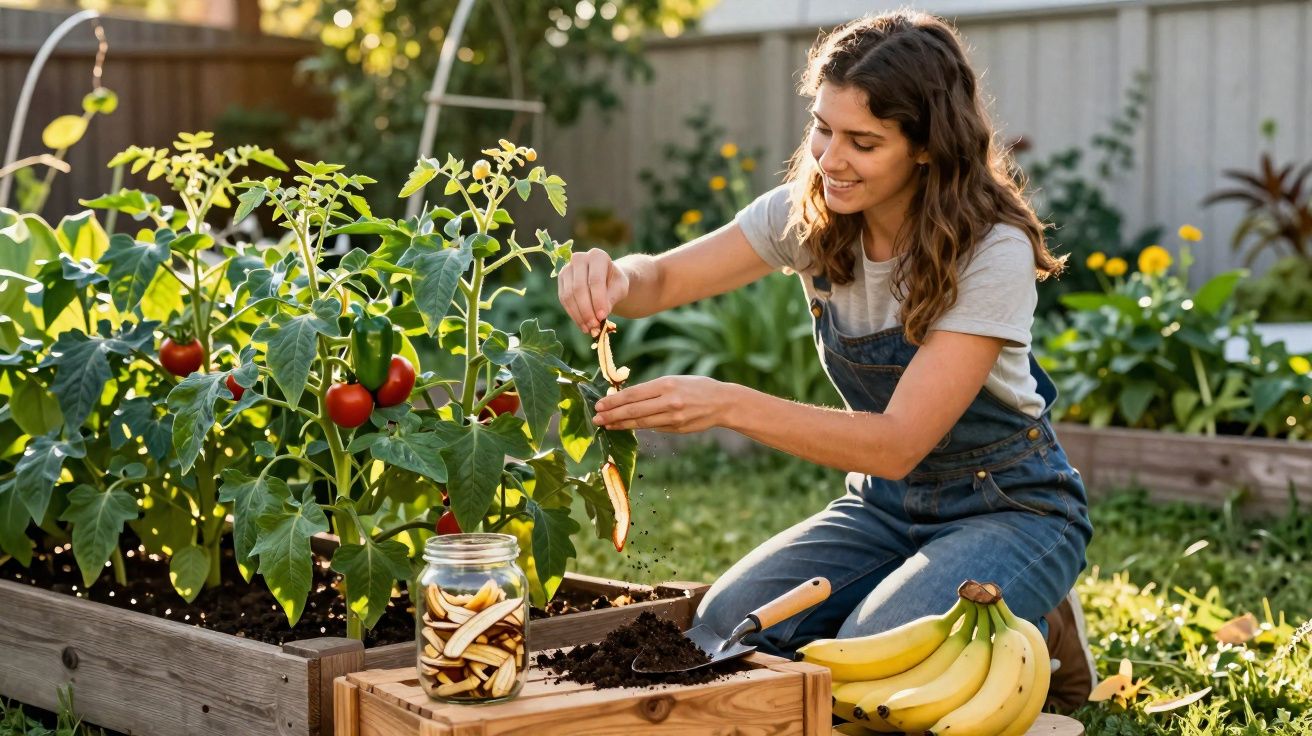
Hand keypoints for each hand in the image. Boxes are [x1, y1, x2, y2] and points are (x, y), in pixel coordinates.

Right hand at [558, 247, 629, 335]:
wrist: (606, 280)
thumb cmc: (615, 283)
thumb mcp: (620, 289)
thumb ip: (611, 298)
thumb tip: (601, 315)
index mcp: (597, 256)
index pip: (595, 280)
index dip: (598, 300)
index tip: (602, 317)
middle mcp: (579, 258)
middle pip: (579, 288)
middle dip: (587, 310)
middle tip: (595, 326)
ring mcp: (567, 268)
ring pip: (569, 295)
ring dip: (579, 315)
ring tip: (589, 329)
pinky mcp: (561, 280)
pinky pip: (564, 299)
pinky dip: (573, 314)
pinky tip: (582, 325)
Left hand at [592, 376, 730, 432]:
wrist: (722, 402)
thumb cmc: (697, 387)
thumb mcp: (675, 380)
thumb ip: (653, 390)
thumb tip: (628, 399)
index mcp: (666, 384)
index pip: (634, 394)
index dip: (614, 401)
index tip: (600, 404)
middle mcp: (669, 401)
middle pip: (633, 410)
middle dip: (612, 415)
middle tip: (596, 418)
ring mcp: (673, 417)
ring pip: (641, 423)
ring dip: (621, 424)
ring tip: (606, 425)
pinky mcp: (677, 428)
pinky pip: (654, 428)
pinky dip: (638, 428)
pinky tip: (626, 427)